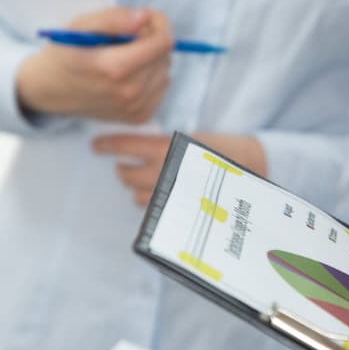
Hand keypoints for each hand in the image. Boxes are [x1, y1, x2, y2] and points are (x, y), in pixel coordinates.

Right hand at [15, 6, 172, 123]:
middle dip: (151, 40)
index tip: (146, 18)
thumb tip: (144, 18)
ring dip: (152, 59)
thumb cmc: (66, 53)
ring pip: (165, 72)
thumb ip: (114, 19)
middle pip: (164, 56)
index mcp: (115, 68)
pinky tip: (129, 74)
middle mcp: (129, 92)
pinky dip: (150, 77)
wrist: (52, 89)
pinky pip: (161, 88)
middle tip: (127, 37)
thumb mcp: (81, 26)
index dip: (159, 24)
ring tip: (125, 56)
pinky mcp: (139, 117)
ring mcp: (135, 108)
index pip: (163, 42)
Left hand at [92, 132, 267, 206]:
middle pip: (125, 175)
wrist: (252, 168)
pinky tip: (160, 196)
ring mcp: (170, 193)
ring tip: (145, 183)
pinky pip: (153, 211)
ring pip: (136, 196)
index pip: (125, 145)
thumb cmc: (223, 149)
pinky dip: (152, 204)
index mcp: (166, 147)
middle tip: (125, 166)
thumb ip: (162, 145)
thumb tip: (135, 149)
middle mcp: (164, 171)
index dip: (106, 145)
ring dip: (136, 189)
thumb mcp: (190, 139)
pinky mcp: (177, 210)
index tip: (96, 145)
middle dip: (123, 170)